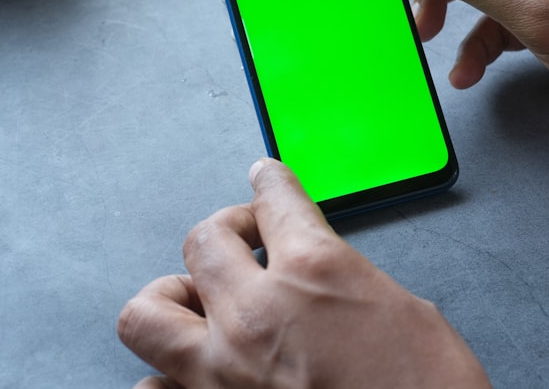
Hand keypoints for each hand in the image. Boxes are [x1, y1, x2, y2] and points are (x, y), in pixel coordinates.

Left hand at [118, 158, 490, 388]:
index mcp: (314, 272)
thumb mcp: (402, 309)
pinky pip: (152, 388)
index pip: (274, 199)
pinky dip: (166, 376)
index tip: (264, 179)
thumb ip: (342, 278)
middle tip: (246, 240)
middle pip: (202, 240)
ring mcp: (223, 372)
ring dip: (173, 297)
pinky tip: (195, 371)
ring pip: (147, 312)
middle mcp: (257, 314)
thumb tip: (316, 273)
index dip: (269, 182)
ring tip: (203, 301)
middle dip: (227, 230)